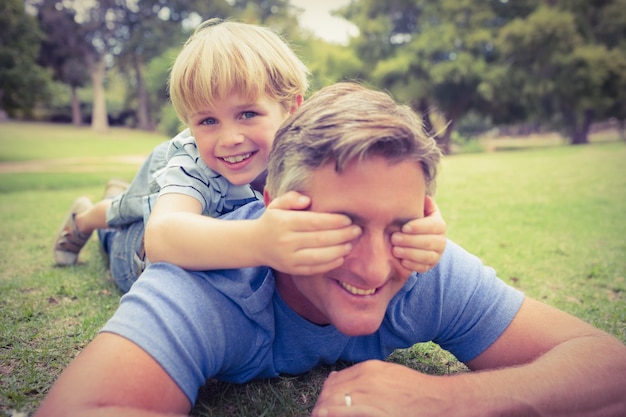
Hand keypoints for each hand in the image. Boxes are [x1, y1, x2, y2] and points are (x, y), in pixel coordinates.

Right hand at [256, 191, 360, 274]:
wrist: (256, 244)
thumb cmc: (273, 221)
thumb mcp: (277, 204)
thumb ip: (291, 198)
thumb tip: (307, 200)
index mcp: (284, 223)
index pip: (314, 222)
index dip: (334, 221)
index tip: (348, 219)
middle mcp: (286, 241)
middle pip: (321, 239)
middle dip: (343, 235)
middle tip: (357, 230)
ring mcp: (289, 258)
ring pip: (320, 256)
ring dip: (340, 250)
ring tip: (351, 244)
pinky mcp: (293, 270)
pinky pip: (315, 268)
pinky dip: (331, 264)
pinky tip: (342, 256)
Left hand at [312, 360, 450, 416]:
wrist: (436, 398)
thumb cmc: (413, 389)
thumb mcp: (386, 373)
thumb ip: (361, 375)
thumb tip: (334, 379)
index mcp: (368, 368)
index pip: (335, 380)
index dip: (325, 395)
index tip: (321, 406)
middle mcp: (366, 378)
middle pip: (332, 391)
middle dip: (322, 404)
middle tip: (318, 414)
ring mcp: (370, 393)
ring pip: (335, 401)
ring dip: (324, 410)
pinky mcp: (375, 409)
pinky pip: (347, 411)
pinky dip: (334, 413)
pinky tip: (325, 416)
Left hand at [391, 195, 445, 272]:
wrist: (421, 238)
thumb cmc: (417, 221)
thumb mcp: (421, 211)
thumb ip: (423, 205)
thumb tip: (425, 198)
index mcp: (440, 226)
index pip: (432, 226)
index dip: (418, 227)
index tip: (404, 227)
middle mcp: (442, 241)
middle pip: (428, 242)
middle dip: (410, 241)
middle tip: (394, 238)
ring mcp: (437, 255)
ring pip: (426, 256)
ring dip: (409, 253)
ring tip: (395, 250)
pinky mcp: (430, 266)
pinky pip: (423, 268)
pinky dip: (412, 265)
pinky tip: (402, 261)